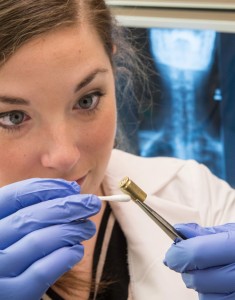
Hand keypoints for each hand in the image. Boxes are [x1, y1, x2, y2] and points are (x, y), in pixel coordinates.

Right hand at [0, 178, 100, 299]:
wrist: (5, 292)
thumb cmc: (11, 253)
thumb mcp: (12, 229)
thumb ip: (33, 209)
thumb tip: (70, 191)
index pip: (15, 196)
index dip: (47, 188)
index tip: (72, 188)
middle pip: (30, 218)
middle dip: (67, 207)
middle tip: (92, 204)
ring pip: (38, 242)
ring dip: (71, 231)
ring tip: (88, 228)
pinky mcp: (11, 296)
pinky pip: (42, 272)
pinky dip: (64, 257)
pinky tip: (77, 251)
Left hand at [164, 223, 234, 299]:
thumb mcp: (231, 232)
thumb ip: (203, 233)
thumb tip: (178, 231)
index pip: (196, 254)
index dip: (177, 254)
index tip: (171, 254)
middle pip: (198, 279)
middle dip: (185, 270)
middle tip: (186, 261)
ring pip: (205, 297)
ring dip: (198, 285)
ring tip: (206, 272)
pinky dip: (210, 295)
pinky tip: (215, 284)